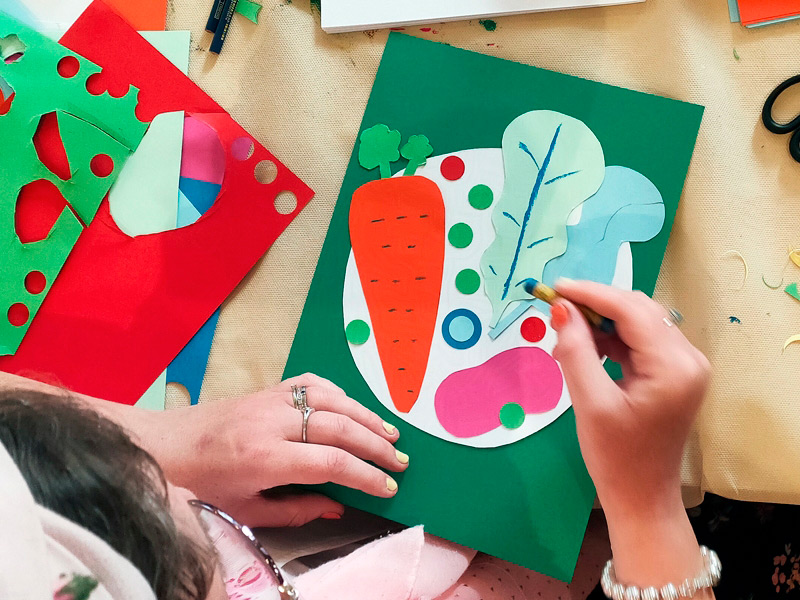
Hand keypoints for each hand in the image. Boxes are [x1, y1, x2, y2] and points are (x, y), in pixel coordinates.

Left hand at [146, 373, 407, 527]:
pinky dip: (339, 394)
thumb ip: (297, 509)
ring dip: (365, 416)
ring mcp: (270, 400)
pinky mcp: (268, 389)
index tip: (388, 487)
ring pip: (331, 399)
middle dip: (376, 445)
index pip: (331, 463)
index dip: (365, 475)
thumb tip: (339, 506)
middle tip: (401, 462)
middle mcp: (271, 422)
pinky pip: (312, 384)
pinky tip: (353, 408)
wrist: (164, 446)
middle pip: (339, 427)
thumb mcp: (247, 510)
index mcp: (264, 458)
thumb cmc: (202, 485)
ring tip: (390, 434)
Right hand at [550, 280, 711, 590]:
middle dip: (596, 305)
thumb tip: (562, 309)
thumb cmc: (615, 457)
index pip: (632, 310)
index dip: (592, 293)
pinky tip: (585, 348)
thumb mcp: (590, 403)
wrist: (642, 498)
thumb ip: (576, 351)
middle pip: (639, 310)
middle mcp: (688, 358)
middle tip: (557, 310)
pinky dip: (612, 340)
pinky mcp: (674, 374)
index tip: (556, 287)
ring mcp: (685, 366)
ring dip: (602, 323)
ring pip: (639, 323)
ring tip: (565, 335)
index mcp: (674, 366)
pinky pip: (640, 342)